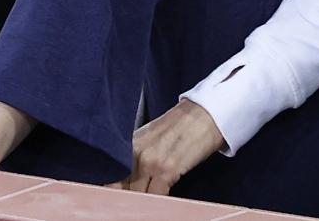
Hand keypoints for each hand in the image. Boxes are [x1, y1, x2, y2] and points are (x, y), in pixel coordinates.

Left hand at [108, 99, 223, 195]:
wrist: (203, 114)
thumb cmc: (180, 126)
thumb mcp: (152, 138)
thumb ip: (138, 157)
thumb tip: (128, 181)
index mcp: (132, 144)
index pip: (115, 176)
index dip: (116, 190)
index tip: (118, 199)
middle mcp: (138, 152)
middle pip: (125, 188)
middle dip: (130, 197)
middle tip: (133, 204)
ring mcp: (152, 162)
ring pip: (138, 195)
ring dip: (145, 201)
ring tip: (149, 203)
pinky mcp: (167, 170)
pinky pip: (156, 197)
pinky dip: (159, 202)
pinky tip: (163, 198)